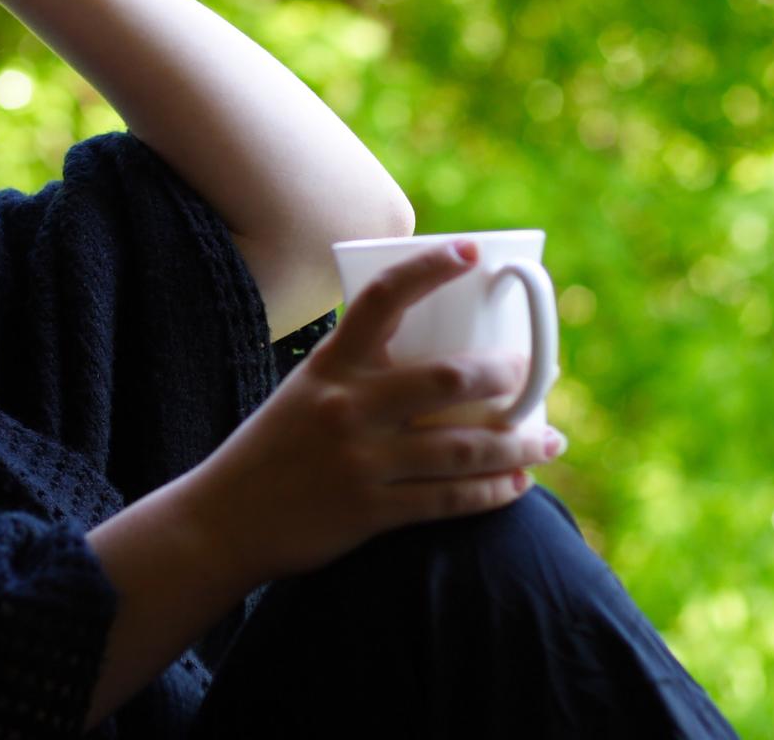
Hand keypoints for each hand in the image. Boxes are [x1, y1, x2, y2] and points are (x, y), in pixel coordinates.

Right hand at [179, 239, 569, 588]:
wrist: (224, 520)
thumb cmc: (275, 448)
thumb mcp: (307, 390)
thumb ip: (359, 370)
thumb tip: (437, 356)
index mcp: (332, 365)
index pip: (383, 297)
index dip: (429, 268)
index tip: (471, 252)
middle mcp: (348, 406)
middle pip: (448, 377)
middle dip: (507, 374)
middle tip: (534, 374)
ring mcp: (361, 460)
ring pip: (464, 447)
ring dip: (519, 443)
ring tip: (549, 440)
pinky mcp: (370, 510)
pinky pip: (449, 499)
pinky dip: (493, 492)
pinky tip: (518, 485)